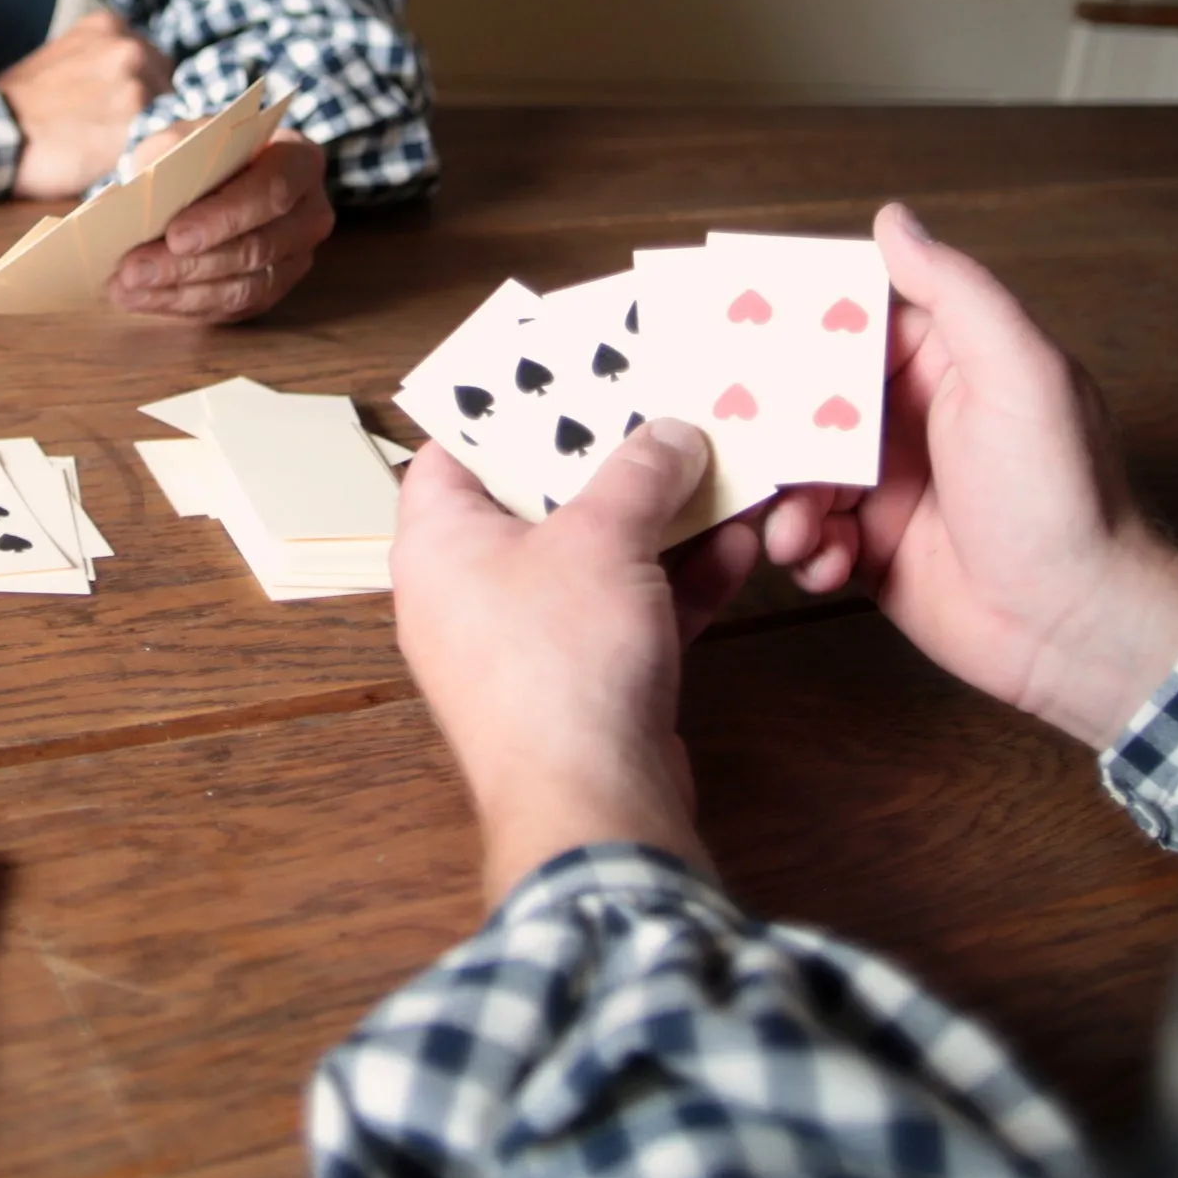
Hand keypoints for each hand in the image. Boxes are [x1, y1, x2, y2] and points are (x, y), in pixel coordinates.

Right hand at [0, 12, 173, 200]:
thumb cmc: (21, 105)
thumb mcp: (62, 58)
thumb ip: (100, 61)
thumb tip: (129, 83)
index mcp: (108, 25)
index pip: (151, 59)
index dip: (141, 87)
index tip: (118, 107)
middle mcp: (128, 48)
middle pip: (165, 86)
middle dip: (148, 109)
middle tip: (110, 130)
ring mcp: (137, 85)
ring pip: (168, 117)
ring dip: (147, 133)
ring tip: (108, 146)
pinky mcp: (139, 124)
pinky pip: (164, 143)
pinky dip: (149, 154)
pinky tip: (120, 160)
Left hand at [108, 127, 332, 322]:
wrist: (214, 177)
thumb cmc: (201, 153)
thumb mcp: (185, 136)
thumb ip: (171, 155)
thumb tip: (142, 196)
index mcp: (300, 162)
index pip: (273, 192)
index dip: (225, 217)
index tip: (174, 235)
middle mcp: (310, 214)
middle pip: (257, 248)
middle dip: (190, 264)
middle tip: (133, 270)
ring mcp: (297, 258)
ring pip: (245, 287)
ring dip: (180, 293)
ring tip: (126, 289)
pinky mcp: (274, 290)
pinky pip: (233, 308)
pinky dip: (184, 306)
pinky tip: (142, 299)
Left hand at [390, 423, 758, 904]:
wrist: (593, 802)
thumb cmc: (562, 658)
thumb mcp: (605, 537)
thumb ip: (640, 472)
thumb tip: (671, 432)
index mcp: (440, 542)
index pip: (453, 451)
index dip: (503, 409)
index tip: (561, 375)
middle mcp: (470, 589)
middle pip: (538, 501)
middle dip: (608, 461)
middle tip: (659, 410)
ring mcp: (526, 640)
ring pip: (594, 558)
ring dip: (660, 520)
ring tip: (718, 468)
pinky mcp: (580, 681)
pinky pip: (626, 611)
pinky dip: (675, 582)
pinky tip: (738, 546)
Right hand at [763, 203, 1177, 747]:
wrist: (1076, 629)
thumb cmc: (1059, 495)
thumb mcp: (1015, 372)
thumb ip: (954, 292)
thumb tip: (893, 219)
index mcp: (941, 365)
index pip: (848, 326)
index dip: (790, 326)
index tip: (732, 322)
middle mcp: (906, 421)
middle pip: (804, 404)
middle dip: (767, 426)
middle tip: (729, 438)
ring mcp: (884, 487)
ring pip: (795, 475)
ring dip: (783, 502)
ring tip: (792, 528)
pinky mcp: (868, 550)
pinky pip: (807, 537)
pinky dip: (803, 551)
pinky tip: (824, 562)